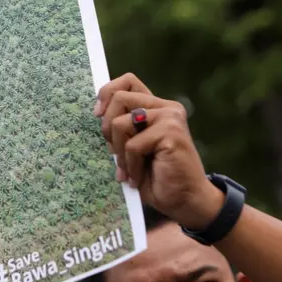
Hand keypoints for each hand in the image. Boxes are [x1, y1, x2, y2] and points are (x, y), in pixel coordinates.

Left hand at [94, 73, 223, 229]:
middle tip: (114, 153)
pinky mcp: (171, 132)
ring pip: (120, 124)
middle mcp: (165, 107)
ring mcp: (170, 117)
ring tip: (130, 170)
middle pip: (118, 98)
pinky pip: (132, 145)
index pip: (127, 81)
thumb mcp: (130, 149)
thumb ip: (120, 130)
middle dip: (107, 129)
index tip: (97, 114)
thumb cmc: (156, 177)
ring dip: (119, 153)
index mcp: (154, 108)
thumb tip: (98, 113)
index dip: (106, 93)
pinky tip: (138, 178)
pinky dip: (130, 166)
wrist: (184, 200)